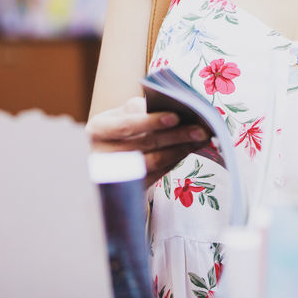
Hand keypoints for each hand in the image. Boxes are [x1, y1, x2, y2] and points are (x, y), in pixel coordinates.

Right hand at [86, 96, 211, 188]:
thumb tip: (169, 111)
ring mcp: (115, 175)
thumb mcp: (117, 115)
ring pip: (153, 161)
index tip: (176, 117)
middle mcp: (103, 155)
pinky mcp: (129, 188)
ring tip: (200, 139)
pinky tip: (188, 150)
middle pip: (144, 145)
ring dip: (180, 149)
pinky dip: (175, 160)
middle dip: (176, 136)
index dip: (151, 121)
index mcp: (97, 130)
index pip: (126, 126)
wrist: (100, 159)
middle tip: (201, 130)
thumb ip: (138, 109)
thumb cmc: (113, 130)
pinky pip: (157, 173)